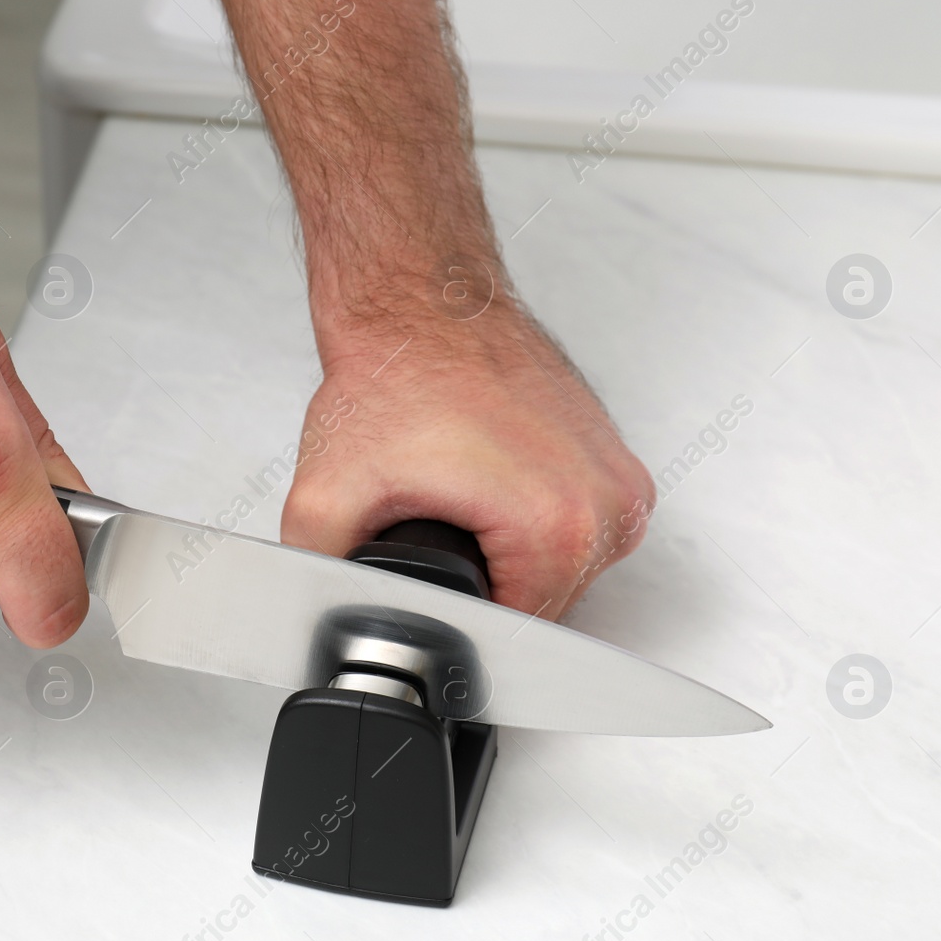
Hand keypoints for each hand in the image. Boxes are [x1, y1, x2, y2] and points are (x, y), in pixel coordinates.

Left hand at [281, 306, 654, 620]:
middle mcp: (606, 505)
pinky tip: (489, 493)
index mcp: (556, 527)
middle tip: (436, 531)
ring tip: (462, 507)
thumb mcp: (325, 496)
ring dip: (511, 557)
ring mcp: (618, 478)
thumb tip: (323, 625)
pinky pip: (577, 527)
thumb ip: (323, 579)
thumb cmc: (395, 376)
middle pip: (544, 606)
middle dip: (485, 586)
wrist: (423, 303)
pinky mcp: (614, 458)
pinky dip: (534, 522)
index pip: (515, 636)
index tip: (430, 578)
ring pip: (563, 570)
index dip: (458, 620)